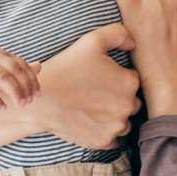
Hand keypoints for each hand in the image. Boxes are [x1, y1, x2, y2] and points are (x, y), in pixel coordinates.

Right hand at [0, 46, 40, 110]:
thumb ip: (18, 68)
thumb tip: (40, 66)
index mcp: (0, 54)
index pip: (21, 66)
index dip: (32, 80)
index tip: (37, 95)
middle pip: (15, 70)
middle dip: (26, 86)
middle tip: (30, 101)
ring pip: (2, 78)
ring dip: (15, 92)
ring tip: (21, 105)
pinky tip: (3, 108)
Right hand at [24, 24, 141, 149]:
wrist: (41, 100)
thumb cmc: (66, 68)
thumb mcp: (92, 41)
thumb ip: (118, 34)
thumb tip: (134, 44)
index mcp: (130, 82)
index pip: (133, 79)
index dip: (117, 77)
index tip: (100, 78)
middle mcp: (128, 106)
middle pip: (131, 101)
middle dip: (118, 97)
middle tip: (95, 93)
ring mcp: (116, 126)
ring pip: (124, 121)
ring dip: (114, 116)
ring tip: (93, 108)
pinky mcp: (103, 141)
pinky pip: (113, 139)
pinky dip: (105, 132)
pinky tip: (91, 122)